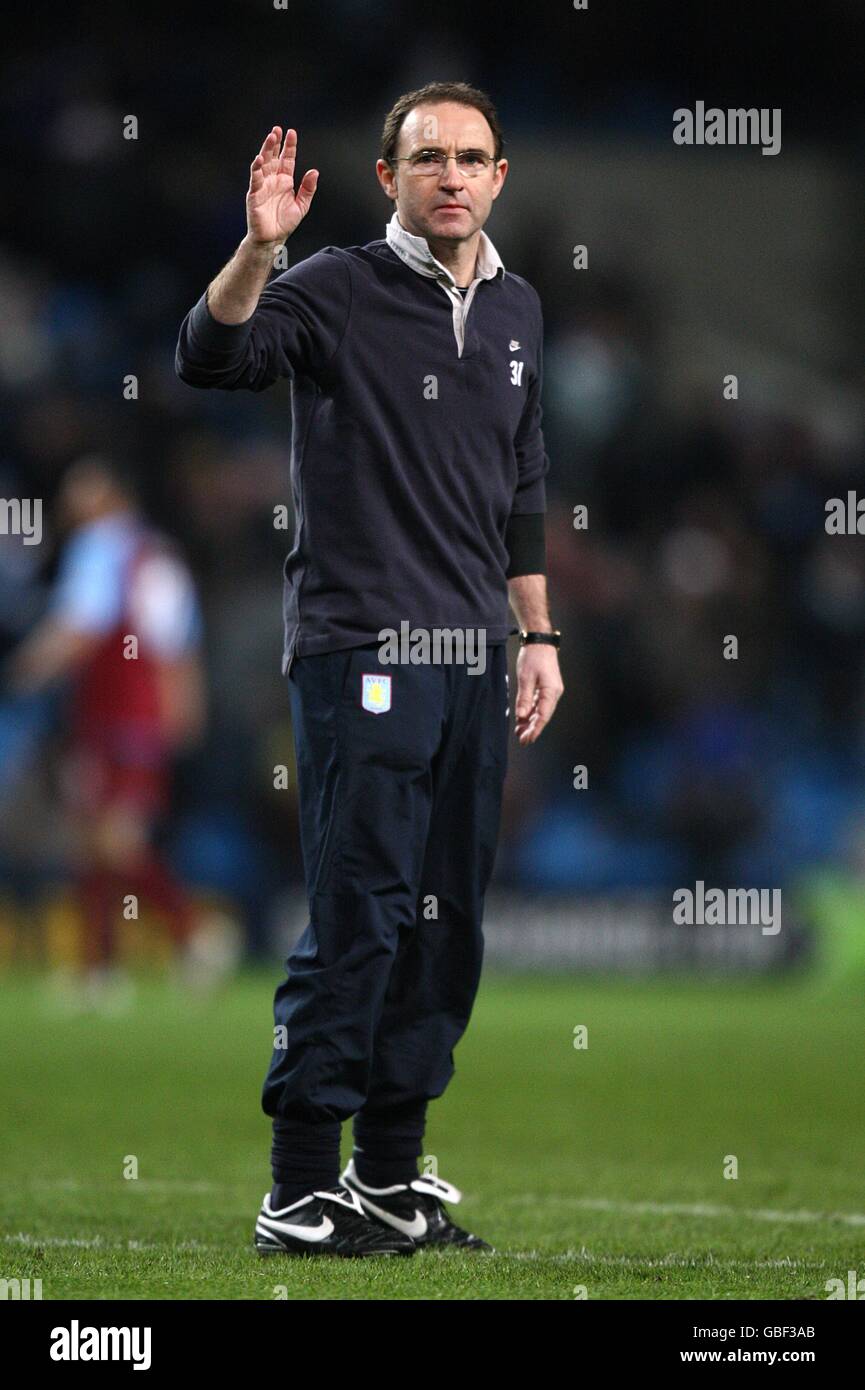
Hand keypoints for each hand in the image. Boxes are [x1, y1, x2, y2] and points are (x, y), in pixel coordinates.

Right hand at [246, 127, 318, 246]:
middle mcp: (273, 180)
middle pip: (273, 157)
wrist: (273, 239)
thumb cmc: (285, 223)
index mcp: (285, 181)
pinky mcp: (255, 193)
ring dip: (266, 150)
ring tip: (270, 137)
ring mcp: (263, 185)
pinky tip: (259, 158)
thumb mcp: (302, 205)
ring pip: (264, 163)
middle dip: (275, 143)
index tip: (292, 133)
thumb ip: (308, 189)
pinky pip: (255, 178)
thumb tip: (314, 171)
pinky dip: (256, 168)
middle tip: (277, 129)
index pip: (287, 159)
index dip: (289, 146)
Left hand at [513, 644, 563, 744]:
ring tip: (520, 732)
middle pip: (543, 715)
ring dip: (531, 722)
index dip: (535, 729)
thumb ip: (524, 698)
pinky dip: (531, 712)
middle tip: (522, 740)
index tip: (527, 739)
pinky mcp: (546, 688)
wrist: (540, 642)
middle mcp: (554, 693)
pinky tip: (523, 719)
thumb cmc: (534, 657)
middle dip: (532, 729)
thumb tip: (522, 716)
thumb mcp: (525, 678)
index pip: (543, 715)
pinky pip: (539, 704)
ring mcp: (551, 691)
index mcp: (551, 691)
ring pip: (540, 711)